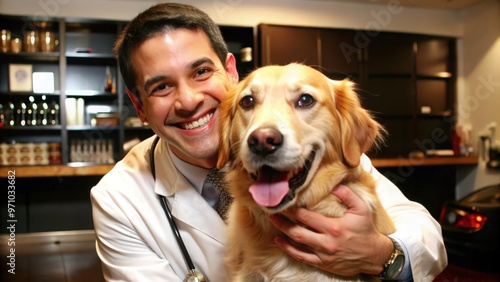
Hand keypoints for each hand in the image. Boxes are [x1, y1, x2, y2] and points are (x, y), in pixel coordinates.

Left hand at [269, 184, 392, 276]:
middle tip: (272, 213)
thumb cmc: (366, 230)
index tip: (285, 203)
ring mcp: (324, 255)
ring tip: (274, 224)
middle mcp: (327, 242)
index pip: (307, 217)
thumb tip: (334, 186)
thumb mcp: (362, 209)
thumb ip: (347, 195)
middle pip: (298, 231)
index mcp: (334, 227)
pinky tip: (281, 242)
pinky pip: (302, 257)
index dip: (294, 210)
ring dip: (283, 234)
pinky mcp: (323, 264)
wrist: (374, 255)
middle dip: (283, 222)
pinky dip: (289, 250)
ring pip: (298, 244)